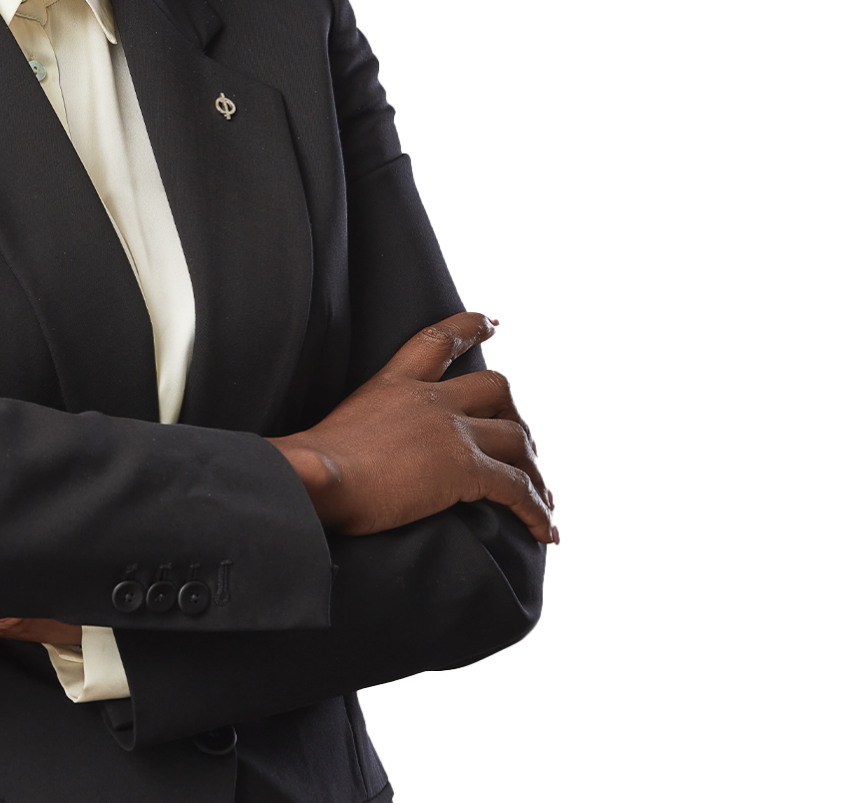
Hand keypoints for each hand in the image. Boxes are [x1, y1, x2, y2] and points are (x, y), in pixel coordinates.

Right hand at [266, 311, 558, 546]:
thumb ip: (350, 434)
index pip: (438, 341)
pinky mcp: (465, 469)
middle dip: (515, 414)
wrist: (315, 477)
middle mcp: (429, 400)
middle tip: (523, 443)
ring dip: (534, 468)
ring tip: (542, 496)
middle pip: (496, 387)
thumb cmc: (308, 465)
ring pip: (516, 438)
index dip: (470, 328)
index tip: (492, 322)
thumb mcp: (332, 429)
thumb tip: (321, 460)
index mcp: (393, 384)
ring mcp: (451, 432)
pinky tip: (546, 530)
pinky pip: (518, 488)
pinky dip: (538, 510)